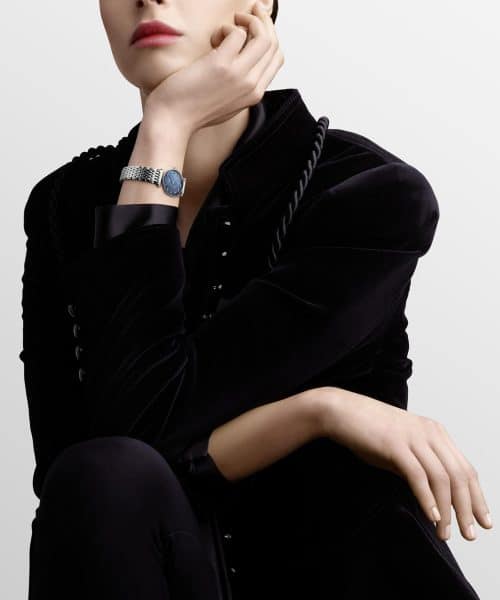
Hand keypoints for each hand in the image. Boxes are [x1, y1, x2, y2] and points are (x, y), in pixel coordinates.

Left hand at [144, 1, 283, 135]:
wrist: (173, 120)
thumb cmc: (192, 110)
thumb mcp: (226, 101)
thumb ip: (239, 85)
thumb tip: (242, 62)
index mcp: (254, 94)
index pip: (276, 58)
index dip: (270, 36)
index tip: (257, 25)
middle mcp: (252, 86)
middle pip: (273, 44)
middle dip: (263, 21)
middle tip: (250, 11)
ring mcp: (239, 76)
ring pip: (263, 37)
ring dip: (249, 20)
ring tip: (233, 22)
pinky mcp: (222, 65)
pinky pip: (237, 33)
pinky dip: (226, 29)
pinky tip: (213, 39)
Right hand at [316, 387, 492, 541]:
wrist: (342, 412)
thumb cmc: (368, 431)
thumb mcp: (402, 449)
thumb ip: (419, 467)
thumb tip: (433, 498)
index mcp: (435, 433)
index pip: (466, 468)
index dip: (477, 497)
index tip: (483, 520)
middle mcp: (430, 433)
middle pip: (460, 475)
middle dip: (468, 508)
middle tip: (469, 534)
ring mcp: (413, 437)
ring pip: (442, 478)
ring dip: (447, 510)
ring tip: (445, 532)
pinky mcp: (396, 444)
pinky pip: (418, 474)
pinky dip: (427, 497)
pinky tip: (431, 515)